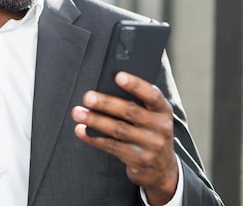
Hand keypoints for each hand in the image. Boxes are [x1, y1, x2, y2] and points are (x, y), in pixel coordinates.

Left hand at [71, 72, 178, 205]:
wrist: (162, 166)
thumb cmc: (150, 130)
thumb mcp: (153, 115)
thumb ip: (138, 102)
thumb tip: (106, 89)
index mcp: (164, 110)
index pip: (152, 95)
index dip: (136, 85)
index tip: (118, 76)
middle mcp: (160, 127)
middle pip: (130, 112)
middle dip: (106, 103)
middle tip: (87, 97)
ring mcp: (151, 145)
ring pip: (118, 130)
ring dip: (95, 120)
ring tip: (78, 112)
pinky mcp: (139, 160)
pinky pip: (112, 147)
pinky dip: (94, 138)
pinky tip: (81, 130)